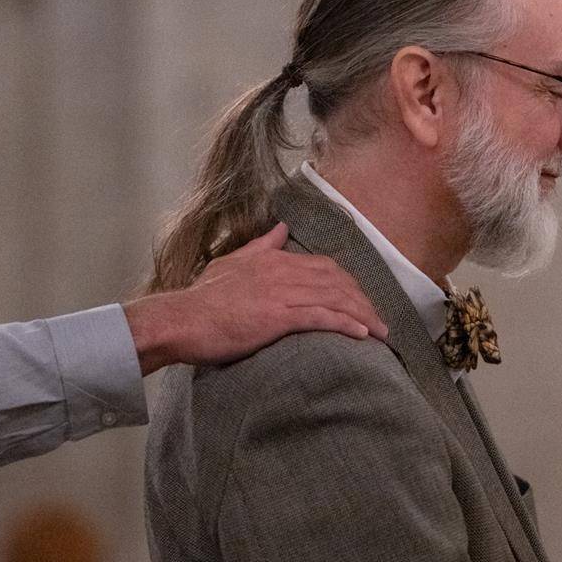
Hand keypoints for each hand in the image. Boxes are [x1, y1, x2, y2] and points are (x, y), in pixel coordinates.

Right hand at [124, 222, 387, 374]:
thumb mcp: (233, 262)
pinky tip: (363, 334)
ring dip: (363, 315)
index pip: (325, 267)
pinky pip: (322, 317)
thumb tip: (282, 227)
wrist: (180, 320)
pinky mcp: (278, 316)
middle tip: (380, 319)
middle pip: (338, 282)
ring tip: (381, 332)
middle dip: (363, 300)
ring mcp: (282, 293)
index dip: (349, 284)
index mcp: (275, 259)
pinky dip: (346, 324)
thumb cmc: (202, 299)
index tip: (362, 300)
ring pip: (335, 299)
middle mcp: (284, 271)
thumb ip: (261, 245)